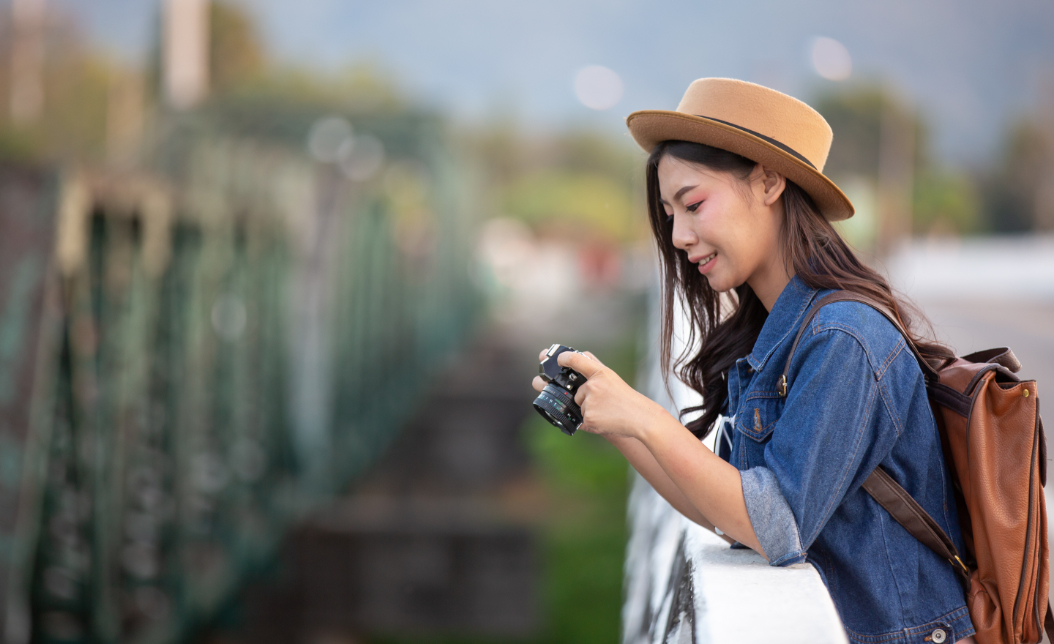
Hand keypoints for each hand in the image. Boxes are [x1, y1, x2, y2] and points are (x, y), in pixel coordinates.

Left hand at [531, 348, 667, 438]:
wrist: (640, 418)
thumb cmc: (626, 398)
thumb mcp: (611, 377)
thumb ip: (595, 366)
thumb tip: (581, 354)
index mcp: (600, 373)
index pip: (576, 360)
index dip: (564, 358)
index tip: (558, 359)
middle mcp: (593, 385)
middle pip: (575, 392)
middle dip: (581, 397)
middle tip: (587, 396)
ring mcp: (590, 402)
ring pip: (579, 406)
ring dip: (587, 410)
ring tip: (607, 411)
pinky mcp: (589, 418)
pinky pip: (581, 419)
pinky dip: (590, 421)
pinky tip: (605, 420)